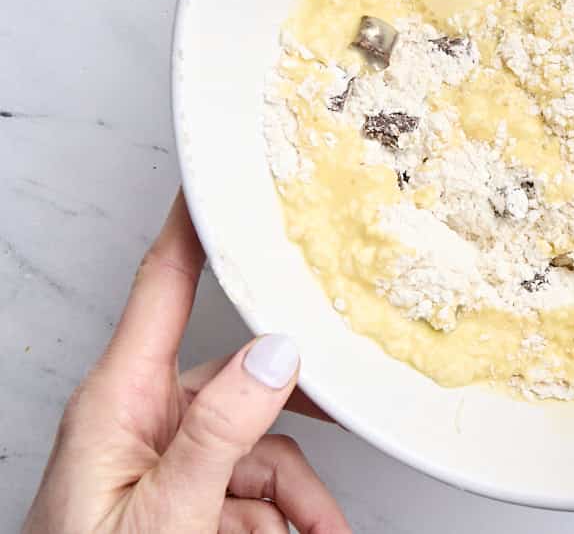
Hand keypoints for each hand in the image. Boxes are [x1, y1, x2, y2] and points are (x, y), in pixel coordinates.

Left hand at [23, 193, 350, 533]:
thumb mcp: (160, 514)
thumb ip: (219, 433)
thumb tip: (277, 355)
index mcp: (119, 400)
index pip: (164, 283)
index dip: (198, 221)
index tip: (227, 173)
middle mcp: (143, 418)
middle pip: (243, 378)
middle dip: (302, 415)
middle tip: (355, 410)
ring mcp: (166, 460)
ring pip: (261, 444)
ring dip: (301, 494)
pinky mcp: (186, 498)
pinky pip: (254, 487)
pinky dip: (286, 517)